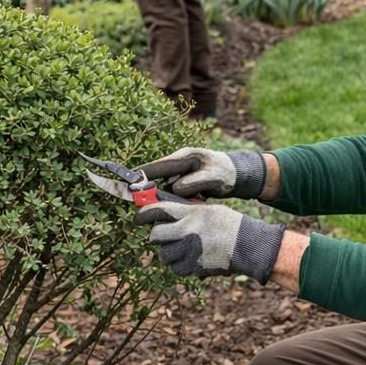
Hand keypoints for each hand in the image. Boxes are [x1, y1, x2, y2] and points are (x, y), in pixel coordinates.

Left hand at [137, 200, 283, 282]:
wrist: (248, 246)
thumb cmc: (230, 225)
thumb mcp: (209, 210)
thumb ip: (188, 210)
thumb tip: (165, 208)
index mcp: (192, 213)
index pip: (158, 210)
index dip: (143, 213)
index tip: (138, 217)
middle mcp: (188, 230)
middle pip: (155, 235)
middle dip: (157, 236)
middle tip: (162, 236)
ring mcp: (190, 250)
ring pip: (163, 254)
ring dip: (168, 252)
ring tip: (180, 249)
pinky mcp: (194, 267)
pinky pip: (175, 268)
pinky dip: (179, 265)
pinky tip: (189, 259)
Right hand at [142, 145, 266, 199]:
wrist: (238, 174)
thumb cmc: (226, 173)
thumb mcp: (213, 178)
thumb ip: (194, 182)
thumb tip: (175, 188)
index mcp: (185, 157)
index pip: (158, 165)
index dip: (141, 172)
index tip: (127, 179)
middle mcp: (180, 163)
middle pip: (157, 176)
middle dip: (148, 188)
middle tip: (138, 201)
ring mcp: (181, 172)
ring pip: (163, 185)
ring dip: (161, 196)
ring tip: (161, 207)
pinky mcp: (184, 181)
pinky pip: (172, 190)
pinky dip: (171, 198)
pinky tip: (173, 205)